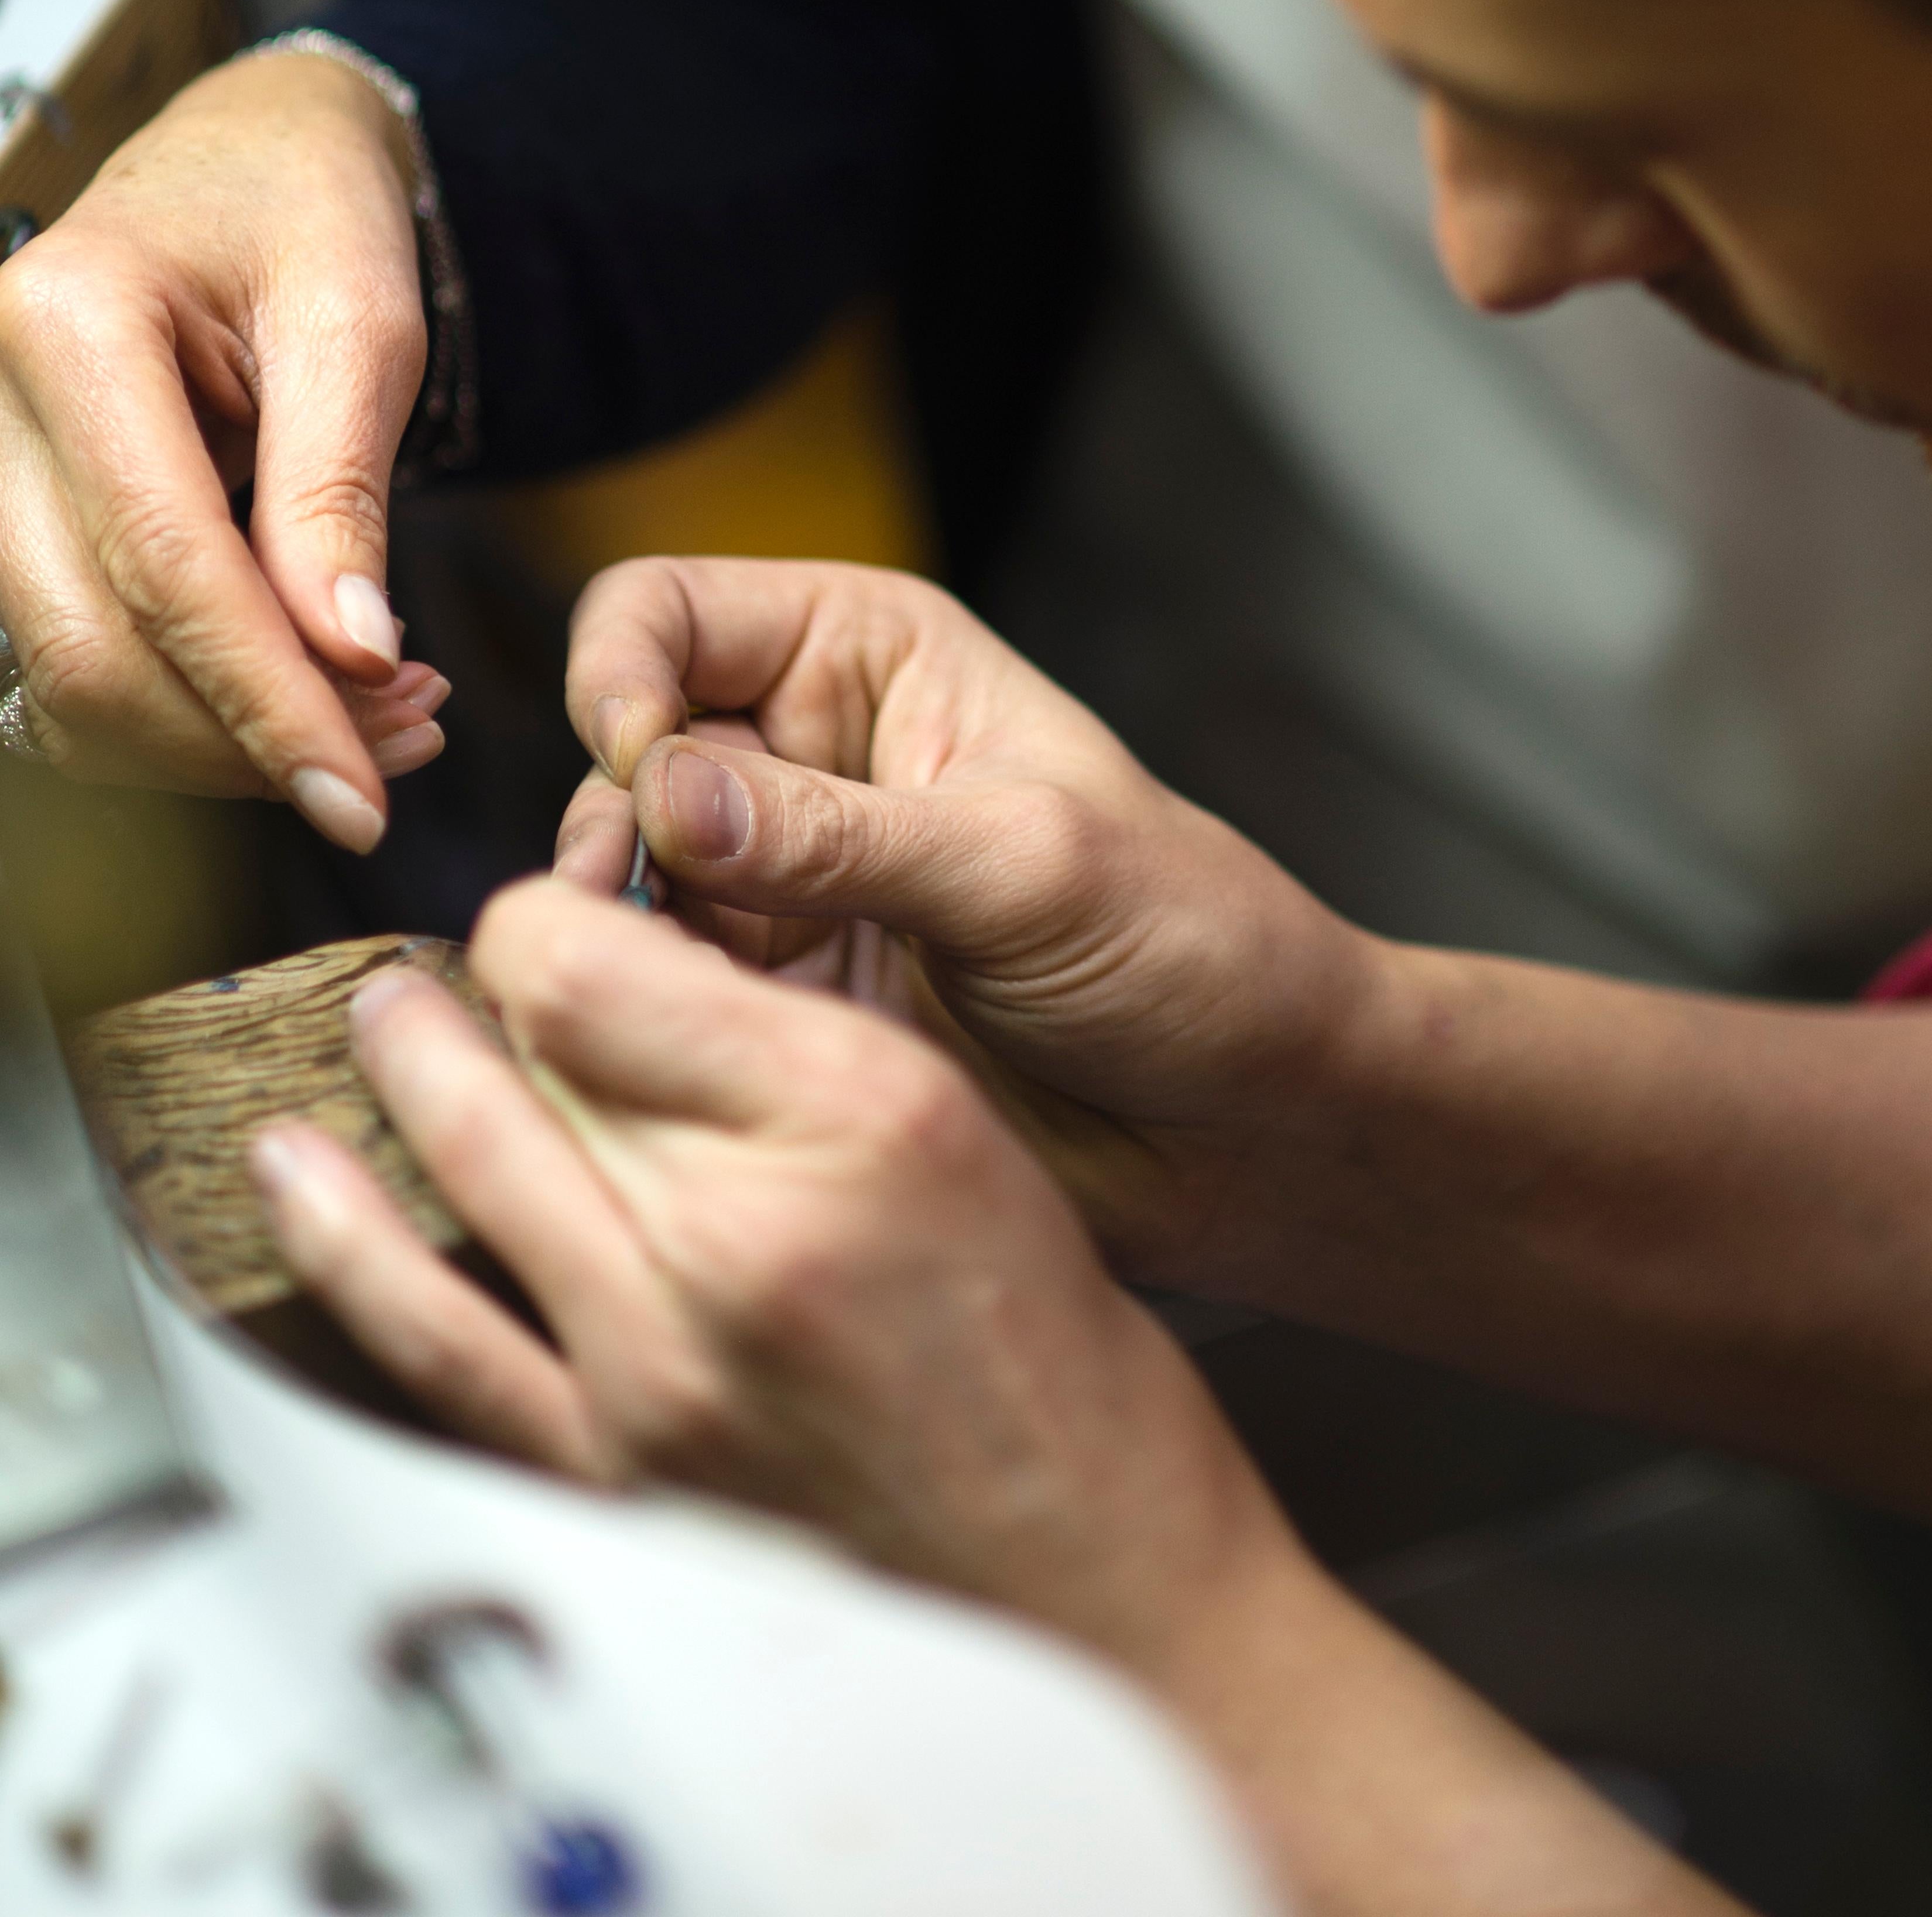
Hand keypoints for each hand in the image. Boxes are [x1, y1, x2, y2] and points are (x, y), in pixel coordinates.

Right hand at [0, 48, 448, 843]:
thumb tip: (353, 662)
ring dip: (222, 740)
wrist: (253, 153)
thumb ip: (341, 492)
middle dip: (247, 736)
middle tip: (400, 759)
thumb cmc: (310, 210)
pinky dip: (186, 711)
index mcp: (68, 324)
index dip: (265, 701)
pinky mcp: (13, 520)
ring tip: (379, 725)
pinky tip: (304, 698)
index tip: (364, 798)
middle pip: (93, 646)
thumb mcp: (360, 320)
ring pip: (70, 679)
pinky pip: (73, 662)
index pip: (165, 567)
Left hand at [254, 884, 1731, 1916]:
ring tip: (376, 1020)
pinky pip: (434, 1336)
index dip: (549, 915)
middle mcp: (740, 1231)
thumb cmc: (1044, 1345)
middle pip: (527, 1052)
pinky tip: (297, 1178)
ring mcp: (659, 1364)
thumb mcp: (950, 1119)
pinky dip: (349, 1246)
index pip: (601, 964)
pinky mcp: (612, 1466)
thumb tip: (629, 966)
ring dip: (400, 1078)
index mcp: (849, 1112)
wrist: (1082, 1570)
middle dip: (471, 986)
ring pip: (466, 1168)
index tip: (550, 913)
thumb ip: (789, 1035)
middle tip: (448, 959)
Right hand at [550, 561, 1381, 1295]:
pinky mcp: (772, 1006)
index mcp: (868, 658)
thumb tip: (666, 794)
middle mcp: (802, 757)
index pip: (666, 611)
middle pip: (615, 755)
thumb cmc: (1186, 942)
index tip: (639, 767)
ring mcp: (777, 886)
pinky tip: (675, 1056)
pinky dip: (639, 1022)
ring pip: (614, 885)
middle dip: (605, 831)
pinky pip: (651, 995)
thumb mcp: (1024, 866)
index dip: (624, 674)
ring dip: (616, 939)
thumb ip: (841, 838)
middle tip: (633, 921)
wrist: (1243, 1117)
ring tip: (663, 1002)